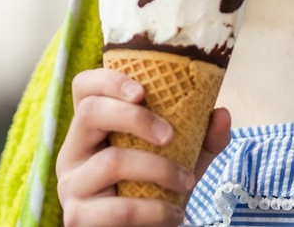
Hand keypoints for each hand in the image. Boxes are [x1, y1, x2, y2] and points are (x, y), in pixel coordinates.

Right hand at [56, 67, 230, 226]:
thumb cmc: (156, 189)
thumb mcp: (183, 157)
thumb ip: (203, 136)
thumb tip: (221, 114)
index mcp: (92, 127)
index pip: (84, 87)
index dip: (108, 80)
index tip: (143, 91)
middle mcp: (73, 150)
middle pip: (90, 112)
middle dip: (136, 118)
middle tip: (170, 135)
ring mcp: (71, 184)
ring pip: (111, 161)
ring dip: (159, 169)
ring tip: (188, 181)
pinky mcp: (78, 217)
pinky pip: (119, 208)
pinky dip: (155, 209)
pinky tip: (175, 213)